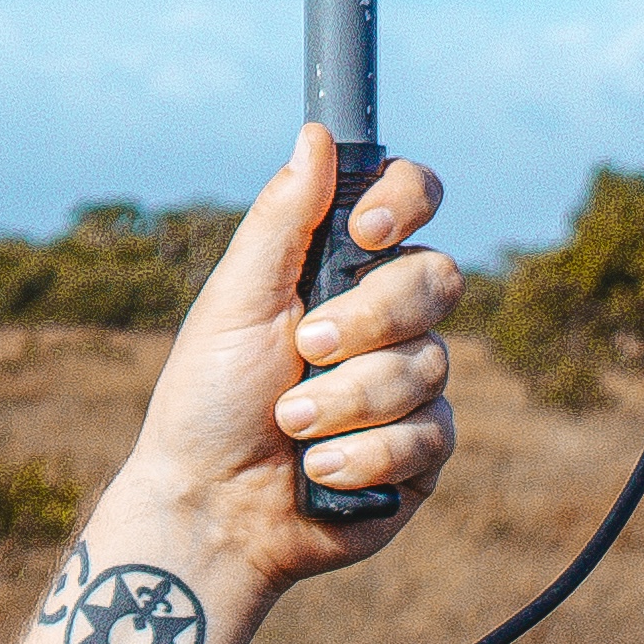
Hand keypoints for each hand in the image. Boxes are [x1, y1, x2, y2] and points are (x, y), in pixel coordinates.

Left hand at [105, 123, 458, 589]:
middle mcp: (384, 321)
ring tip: (289, 424)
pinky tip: (320, 470)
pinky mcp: (422, 452)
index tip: (366, 231)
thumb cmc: (207, 402)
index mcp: (339, 269)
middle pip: (436, 280)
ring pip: (430, 364)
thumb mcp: (234, 302)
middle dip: (368, 319)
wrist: (209, 510)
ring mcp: (409, 386)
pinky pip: (431, 434)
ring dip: (348, 399)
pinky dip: (365, 452)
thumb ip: (280, 221)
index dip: (406, 202)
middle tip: (304, 349)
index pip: (411, 202)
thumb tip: (317, 134)